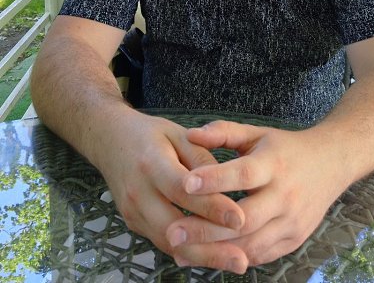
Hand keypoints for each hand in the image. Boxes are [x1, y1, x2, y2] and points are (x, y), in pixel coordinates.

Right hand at [96, 112, 244, 257]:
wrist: (111, 140)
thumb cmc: (150, 135)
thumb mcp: (179, 134)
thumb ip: (202, 157)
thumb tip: (225, 186)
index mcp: (151, 162)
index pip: (182, 190)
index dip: (211, 206)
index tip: (240, 219)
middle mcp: (138, 192)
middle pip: (173, 228)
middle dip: (209, 247)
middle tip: (241, 258)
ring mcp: (132, 212)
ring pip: (168, 243)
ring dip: (202, 257)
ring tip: (234, 262)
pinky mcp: (134, 223)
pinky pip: (163, 242)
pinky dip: (189, 252)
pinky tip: (214, 257)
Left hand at [166, 120, 349, 271]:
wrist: (331, 164)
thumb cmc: (285, 147)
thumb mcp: (257, 133)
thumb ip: (223, 132)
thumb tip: (191, 134)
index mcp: (275, 164)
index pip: (243, 174)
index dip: (214, 180)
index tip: (185, 184)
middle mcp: (286, 195)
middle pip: (244, 219)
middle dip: (206, 228)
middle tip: (172, 232)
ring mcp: (292, 221)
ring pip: (250, 245)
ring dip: (214, 251)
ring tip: (180, 251)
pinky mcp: (294, 240)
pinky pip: (260, 255)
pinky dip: (233, 258)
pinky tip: (206, 256)